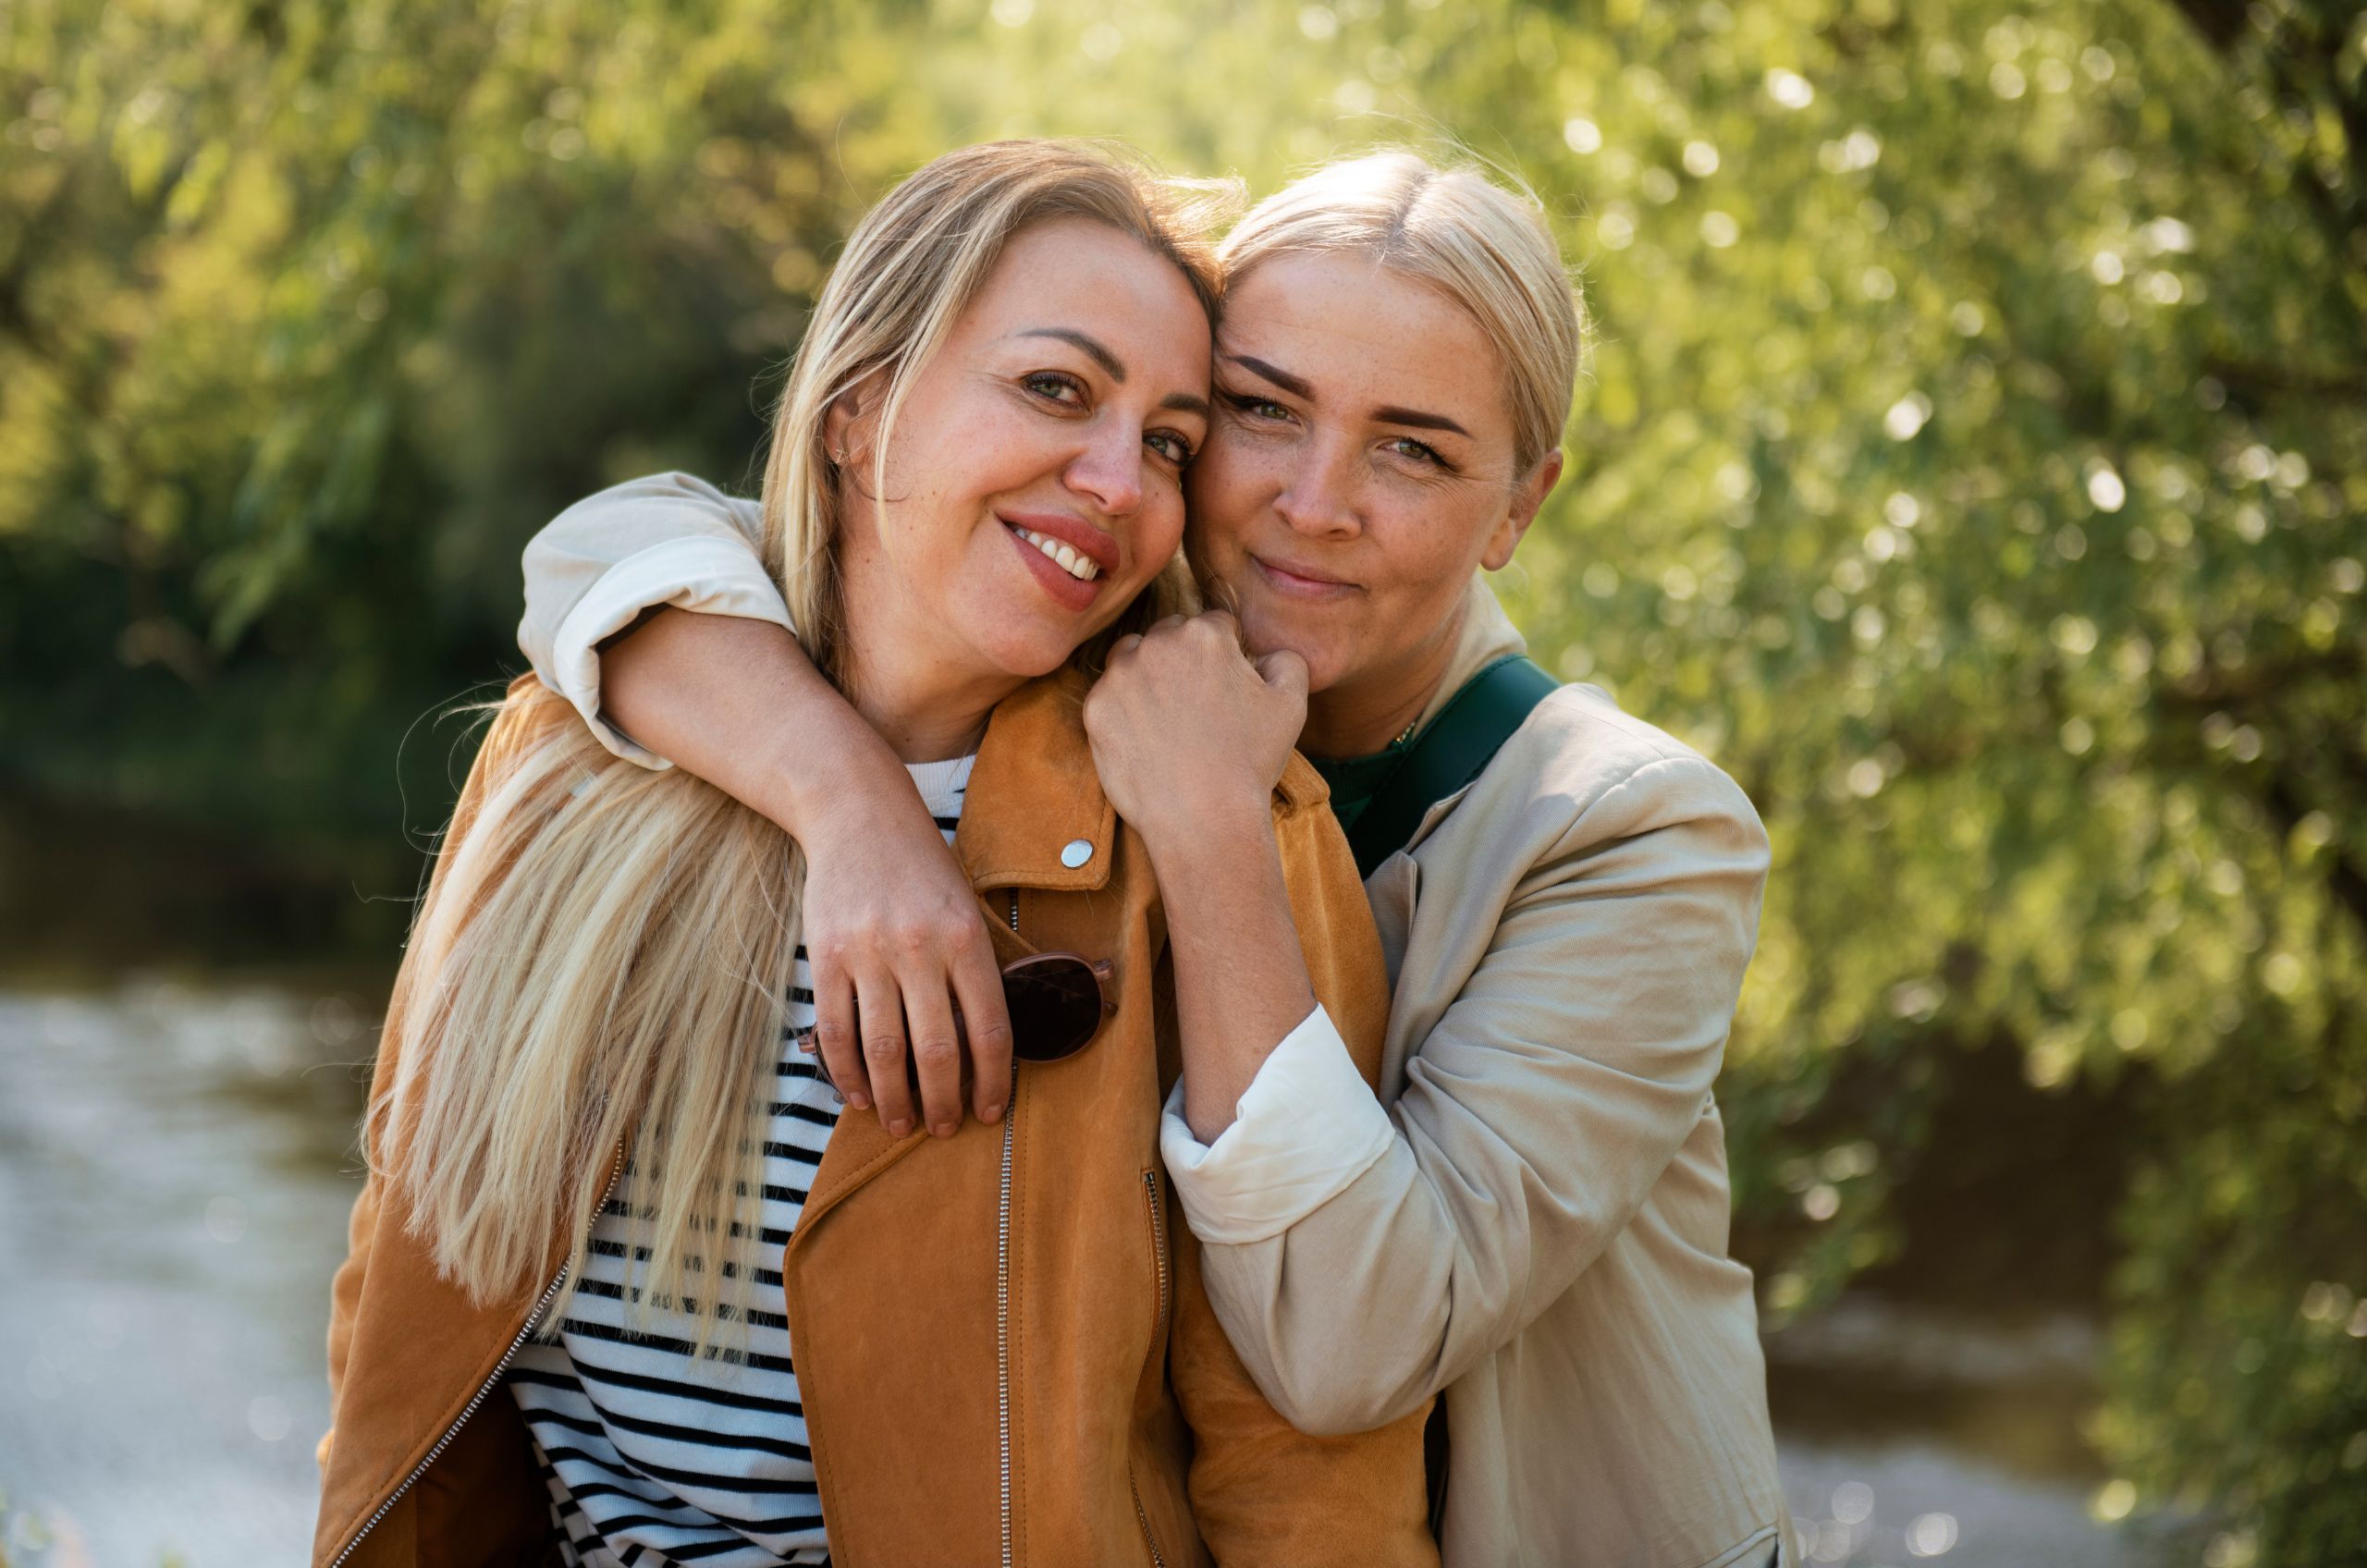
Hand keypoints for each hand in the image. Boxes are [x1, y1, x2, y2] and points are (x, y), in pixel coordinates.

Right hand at [601, 608, 1012, 1140]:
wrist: (857, 813)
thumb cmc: (923, 867)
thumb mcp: (967, 907)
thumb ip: (977, 970)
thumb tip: (990, 1046)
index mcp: (967, 937)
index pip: (989, 1028)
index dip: (994, 1080)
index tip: (993, 1111)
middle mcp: (920, 948)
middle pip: (936, 1050)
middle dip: (943, 1101)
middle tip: (945, 1128)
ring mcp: (868, 953)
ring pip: (883, 1049)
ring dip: (895, 1098)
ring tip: (902, 1123)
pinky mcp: (825, 956)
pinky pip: (837, 1030)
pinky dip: (848, 1071)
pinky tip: (860, 1094)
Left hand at [1083, 611, 1308, 846]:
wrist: (1203, 819)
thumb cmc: (1250, 763)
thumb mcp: (1291, 705)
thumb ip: (1286, 661)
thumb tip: (1267, 654)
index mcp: (1205, 635)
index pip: (1215, 625)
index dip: (1225, 655)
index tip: (1224, 686)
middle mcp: (1158, 644)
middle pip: (1170, 635)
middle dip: (1183, 659)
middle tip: (1196, 706)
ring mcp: (1120, 676)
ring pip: (1132, 657)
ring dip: (1147, 675)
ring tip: (1168, 718)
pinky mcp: (1095, 708)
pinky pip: (1108, 695)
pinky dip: (1123, 710)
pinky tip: (1146, 738)